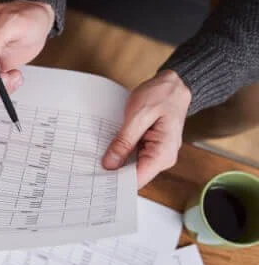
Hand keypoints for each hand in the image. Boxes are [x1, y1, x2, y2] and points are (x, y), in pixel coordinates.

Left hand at [102, 70, 191, 187]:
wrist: (174, 84)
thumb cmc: (161, 95)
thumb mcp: (138, 116)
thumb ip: (124, 141)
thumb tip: (110, 164)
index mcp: (163, 153)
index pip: (137, 178)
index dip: (116, 181)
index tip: (97, 179)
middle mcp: (163, 158)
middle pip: (133, 175)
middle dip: (113, 172)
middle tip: (90, 168)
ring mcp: (157, 153)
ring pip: (131, 166)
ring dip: (116, 162)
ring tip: (96, 157)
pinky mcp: (150, 147)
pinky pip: (133, 155)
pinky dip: (121, 152)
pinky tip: (108, 148)